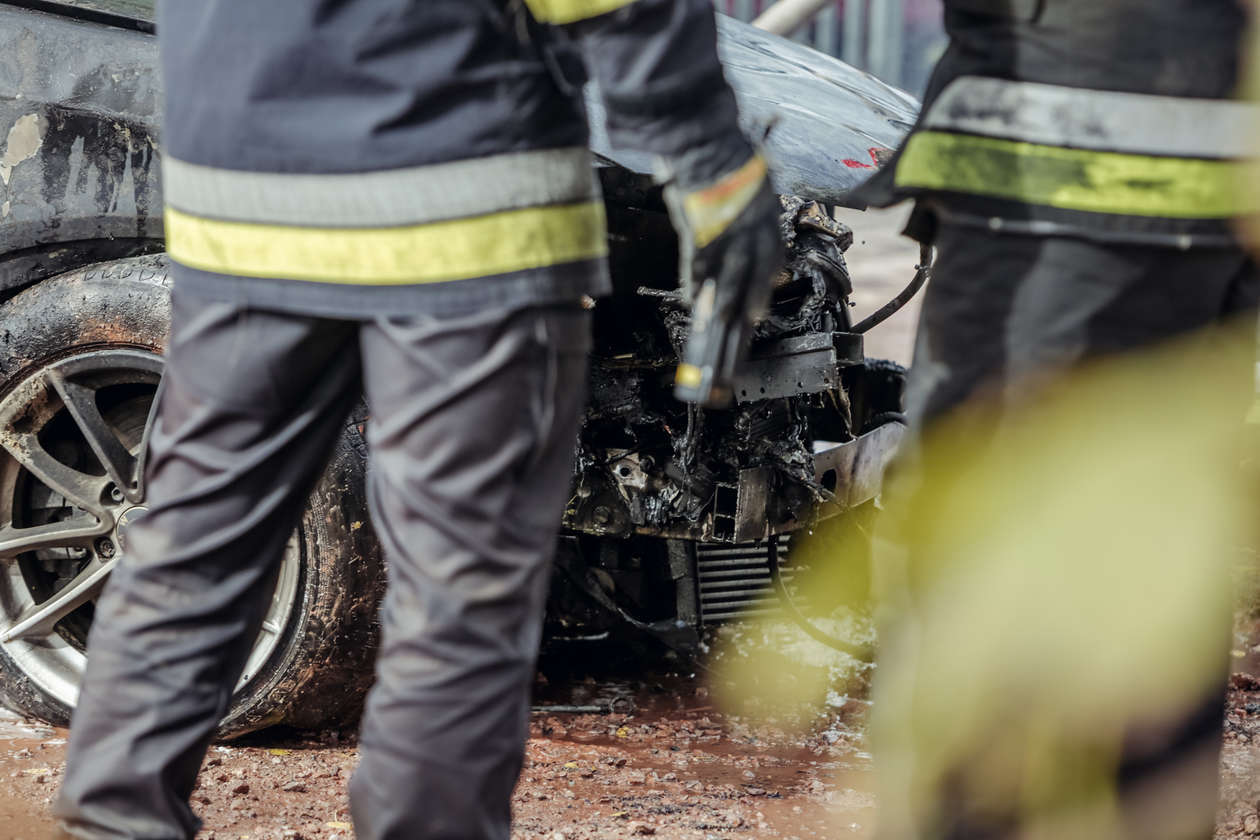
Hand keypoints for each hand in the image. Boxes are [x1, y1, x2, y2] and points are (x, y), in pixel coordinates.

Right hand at [663, 151, 783, 405]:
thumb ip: (749, 202)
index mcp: (765, 210)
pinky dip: (694, 283)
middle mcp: (752, 223)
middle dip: (753, 296)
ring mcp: (727, 229)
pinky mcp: (702, 229)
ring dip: (725, 299)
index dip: (768, 276)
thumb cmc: (726, 151)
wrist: (706, 139)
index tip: (764, 291)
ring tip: (720, 319)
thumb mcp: (751, 176)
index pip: (772, 251)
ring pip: (730, 272)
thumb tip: (744, 219)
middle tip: (750, 319)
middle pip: (756, 269)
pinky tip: (692, 298)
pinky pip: (699, 263)